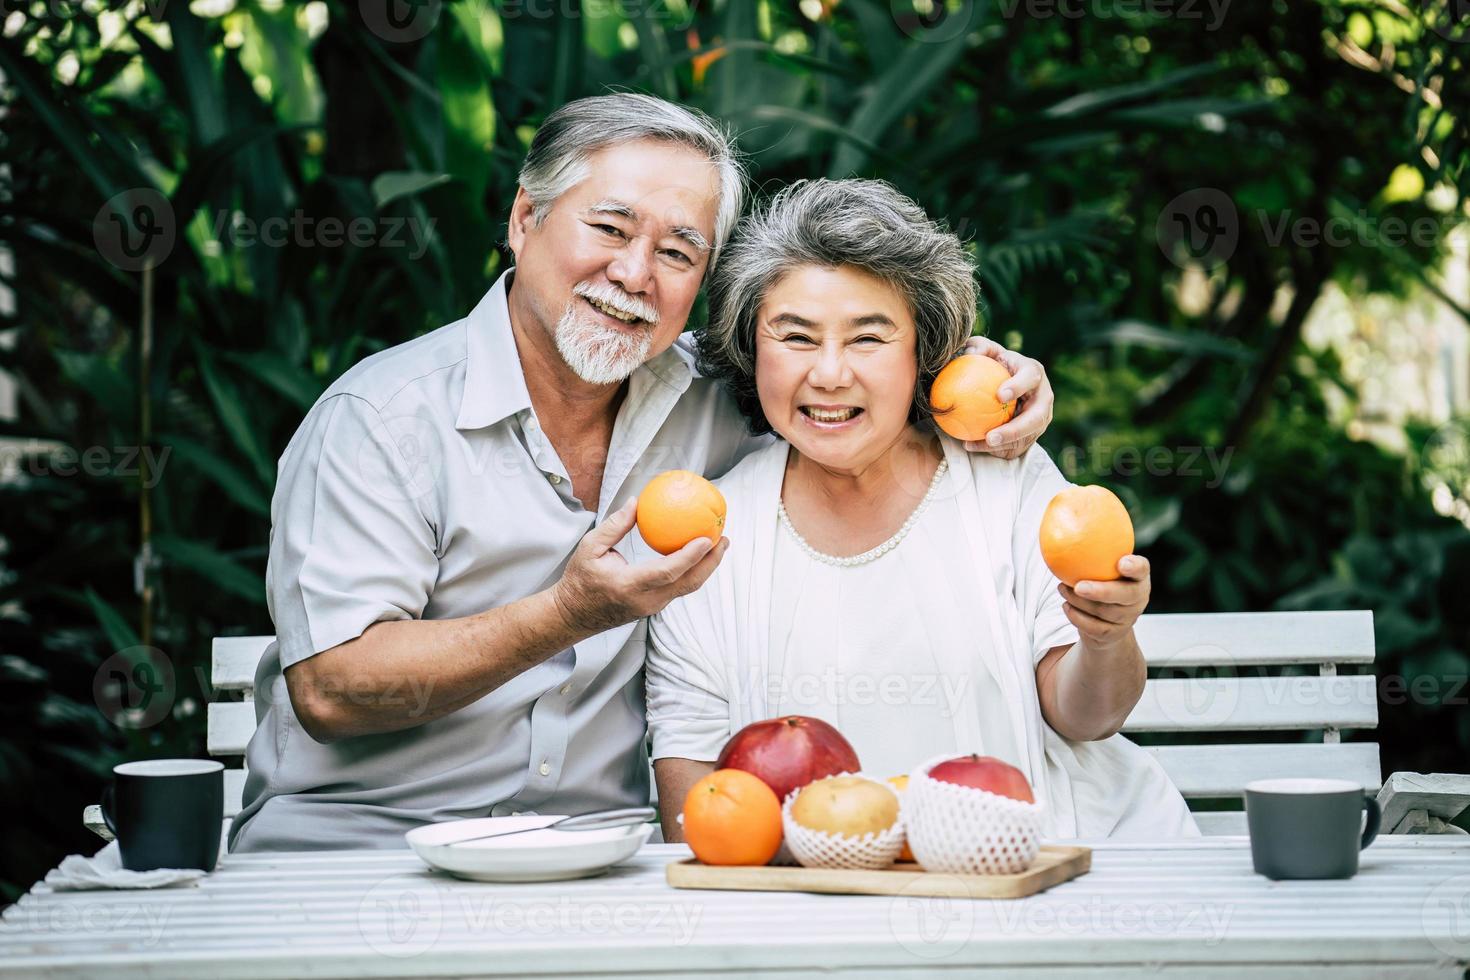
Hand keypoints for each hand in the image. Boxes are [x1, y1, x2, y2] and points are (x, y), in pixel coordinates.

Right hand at [553, 499, 728, 633]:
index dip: (690, 556)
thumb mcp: (590, 548)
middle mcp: (645, 600)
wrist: (574, 615)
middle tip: (724, 539)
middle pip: (688, 584)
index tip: (707, 539)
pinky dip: (692, 572)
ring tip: (718, 545)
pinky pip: (678, 589)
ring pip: (687, 588)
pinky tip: (698, 555)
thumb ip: (614, 526)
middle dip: (711, 562)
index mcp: (629, 585)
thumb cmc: (579, 579)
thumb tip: (636, 502)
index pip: (667, 572)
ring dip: (706, 568)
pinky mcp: (654, 608)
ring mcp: (652, 607)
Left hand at [959, 335, 1053, 458]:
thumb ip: (979, 347)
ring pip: (1027, 437)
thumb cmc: (994, 364)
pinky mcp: (1032, 433)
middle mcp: (1043, 397)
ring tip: (976, 445)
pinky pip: (1017, 446)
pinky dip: (996, 450)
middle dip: (1015, 430)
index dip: (1019, 386)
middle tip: (991, 437)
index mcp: (1033, 373)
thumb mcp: (987, 351)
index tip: (1000, 395)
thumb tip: (970, 351)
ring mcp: (1041, 418)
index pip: (1030, 377)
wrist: (1007, 384)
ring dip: (1003, 445)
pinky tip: (972, 447)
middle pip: (1035, 418)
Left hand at [1058, 555, 1150, 649]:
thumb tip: (1065, 513)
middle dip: (1102, 591)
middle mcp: (1138, 598)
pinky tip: (1065, 605)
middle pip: (1125, 596)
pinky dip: (1076, 616)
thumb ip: (1094, 548)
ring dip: (1079, 601)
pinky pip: (1093, 627)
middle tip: (1079, 586)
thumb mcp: (1103, 566)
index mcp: (1138, 577)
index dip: (1135, 567)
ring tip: (1062, 588)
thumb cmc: (1102, 582)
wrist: (1108, 622)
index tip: (1122, 562)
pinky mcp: (1114, 634)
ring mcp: (1128, 618)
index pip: (1142, 569)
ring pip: (1104, 612)